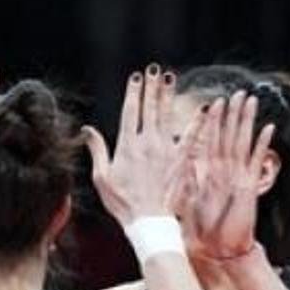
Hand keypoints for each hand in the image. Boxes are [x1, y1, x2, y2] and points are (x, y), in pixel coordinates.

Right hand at [84, 64, 204, 228]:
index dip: (133, 92)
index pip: (130, 111)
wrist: (148, 219)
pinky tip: (204, 107)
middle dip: (150, 86)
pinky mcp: (181, 159)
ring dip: (168, 95)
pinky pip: (191, 135)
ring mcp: (165, 149)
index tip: (135, 77)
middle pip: (149, 107)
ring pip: (167, 115)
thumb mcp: (102, 177)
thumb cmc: (122, 202)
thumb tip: (86, 130)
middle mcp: (147, 142)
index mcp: (126, 145)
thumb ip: (97, 149)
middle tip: (153, 69)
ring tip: (169, 78)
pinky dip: (197, 120)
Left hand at [182, 91, 274, 259]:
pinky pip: (255, 162)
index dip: (211, 122)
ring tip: (251, 101)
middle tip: (238, 92)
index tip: (213, 103)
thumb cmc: (202, 229)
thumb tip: (175, 163)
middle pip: (228, 136)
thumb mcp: (187, 200)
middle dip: (232, 115)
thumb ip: (185, 180)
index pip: (209, 142)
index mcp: (208, 173)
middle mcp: (225, 171)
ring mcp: (238, 177)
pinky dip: (262, 145)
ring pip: (242, 143)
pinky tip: (268, 128)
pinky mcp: (248, 186)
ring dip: (247, 122)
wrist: (218, 249)